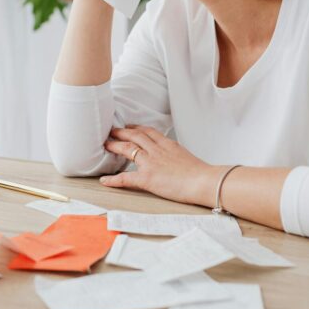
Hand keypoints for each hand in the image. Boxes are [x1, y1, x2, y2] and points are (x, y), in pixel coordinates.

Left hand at [100, 125, 222, 206]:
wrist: (204, 181)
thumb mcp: (187, 156)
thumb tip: (174, 158)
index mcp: (168, 144)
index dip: (137, 128)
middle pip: (135, 136)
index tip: (130, 127)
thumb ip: (176, 154)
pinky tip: (104, 180)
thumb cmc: (201, 173)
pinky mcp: (147, 178)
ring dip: (114, 146)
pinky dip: (113, 180)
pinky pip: (125, 178)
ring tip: (105, 144)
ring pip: (127, 149)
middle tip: (111, 131)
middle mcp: (157, 150)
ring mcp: (150, 163)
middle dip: (121, 132)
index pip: (149, 132)